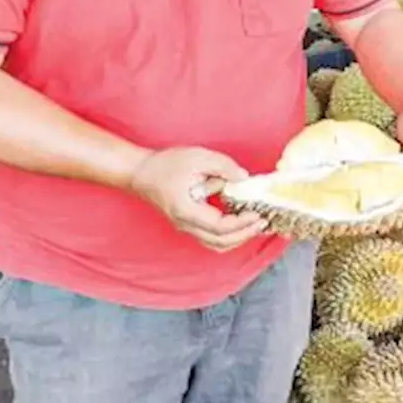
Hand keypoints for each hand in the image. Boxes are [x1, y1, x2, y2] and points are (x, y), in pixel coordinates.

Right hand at [128, 147, 264, 252]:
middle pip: (220, 242)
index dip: (242, 224)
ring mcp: (185, 227)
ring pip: (215, 244)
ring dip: (237, 238)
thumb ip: (223, 167)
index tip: (257, 214)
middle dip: (244, 234)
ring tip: (254, 226)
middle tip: (262, 223)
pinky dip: (228, 236)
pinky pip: (210, 238)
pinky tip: (239, 223)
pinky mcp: (187, 224)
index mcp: (187, 211)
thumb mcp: (198, 157)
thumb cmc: (166, 164)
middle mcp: (185, 224)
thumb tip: (244, 178)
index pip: (220, 227)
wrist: (140, 172)